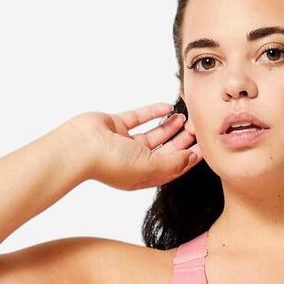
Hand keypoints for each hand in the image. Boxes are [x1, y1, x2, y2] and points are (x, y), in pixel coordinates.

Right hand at [68, 102, 202, 191]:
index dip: (187, 160)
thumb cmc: (111, 163)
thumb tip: (190, 159)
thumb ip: (172, 162)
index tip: (203, 149)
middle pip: (164, 151)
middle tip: (197, 130)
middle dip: (181, 142)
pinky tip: (166, 107)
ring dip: (169, 127)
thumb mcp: (149, 166)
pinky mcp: (117, 126)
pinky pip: (139, 118)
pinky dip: (152, 113)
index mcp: (142, 176)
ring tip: (185, 118)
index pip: (171, 168)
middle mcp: (134, 162)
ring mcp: (125, 144)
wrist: (80, 147)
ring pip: (153, 134)